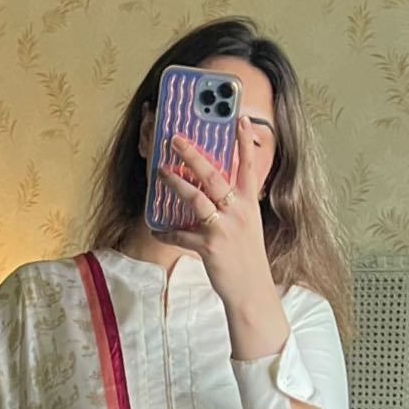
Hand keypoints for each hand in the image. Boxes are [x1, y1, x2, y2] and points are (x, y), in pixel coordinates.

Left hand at [158, 128, 280, 322]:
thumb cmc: (246, 257)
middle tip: (176, 139)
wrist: (251, 290)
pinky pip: (181, 234)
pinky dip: (167, 232)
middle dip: (193, 155)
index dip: (244, 141)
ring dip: (176, 183)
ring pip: (195, 199)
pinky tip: (157, 230)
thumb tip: (211, 189)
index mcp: (249, 204)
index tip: (240, 118)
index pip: (248, 166)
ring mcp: (224, 228)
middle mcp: (238, 212)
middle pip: (213, 176)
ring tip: (161, 171)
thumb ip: (233, 205)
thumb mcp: (247, 225)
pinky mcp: (209, 247)